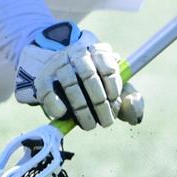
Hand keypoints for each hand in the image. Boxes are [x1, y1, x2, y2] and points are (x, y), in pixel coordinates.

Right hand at [14, 23, 134, 129]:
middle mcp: (77, 53)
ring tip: (90, 125)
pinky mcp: (42, 78)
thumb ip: (129, 100)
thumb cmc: (94, 86)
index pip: (108, 66)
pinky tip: (64, 114)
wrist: (60, 74)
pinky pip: (48, 91)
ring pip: (70, 84)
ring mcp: (58, 64)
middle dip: (99, 102)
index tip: (114, 101)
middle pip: (89, 75)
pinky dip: (56, 104)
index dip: (114, 86)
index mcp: (98, 51)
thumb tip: (134, 111)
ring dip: (81, 108)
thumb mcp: (114, 89)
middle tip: (105, 121)